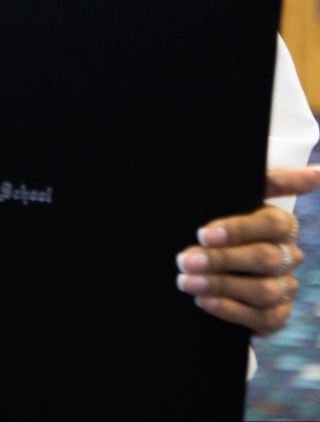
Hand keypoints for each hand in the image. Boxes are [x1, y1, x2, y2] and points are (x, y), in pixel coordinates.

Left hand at [176, 166, 319, 333]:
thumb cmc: (220, 218)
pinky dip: (230, 310)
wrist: (205, 256)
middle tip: (184, 260)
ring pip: (262, 290)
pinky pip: (262, 317)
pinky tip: (204, 301)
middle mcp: (287, 254)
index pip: (272, 223)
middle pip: (264, 259)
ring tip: (186, 281)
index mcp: (279, 224)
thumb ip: (271, 181)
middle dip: (221, 261)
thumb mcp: (232, 196)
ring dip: (221, 286)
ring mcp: (284, 286)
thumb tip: (316, 172)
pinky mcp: (276, 314)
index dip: (238, 229)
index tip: (203, 234)